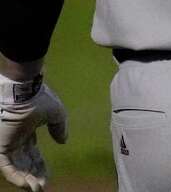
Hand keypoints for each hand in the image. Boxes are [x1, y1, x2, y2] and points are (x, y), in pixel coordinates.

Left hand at [0, 77, 67, 191]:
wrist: (24, 91)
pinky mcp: (1, 146)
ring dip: (25, 180)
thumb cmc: (40, 98)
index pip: (32, 155)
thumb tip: (63, 141)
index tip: (48, 177)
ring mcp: (8, 143)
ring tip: (36, 189)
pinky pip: (6, 166)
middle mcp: (16, 140)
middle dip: (34, 176)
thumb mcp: (56, 113)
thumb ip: (60, 127)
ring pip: (15, 168)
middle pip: (24, 164)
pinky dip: (15, 176)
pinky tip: (26, 184)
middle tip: (42, 187)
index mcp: (27, 132)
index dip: (40, 167)